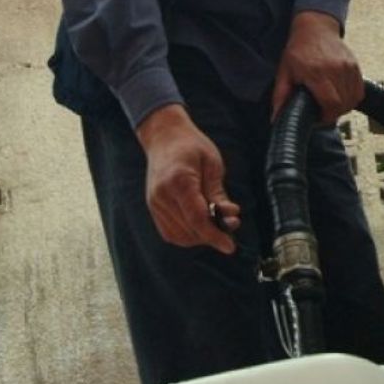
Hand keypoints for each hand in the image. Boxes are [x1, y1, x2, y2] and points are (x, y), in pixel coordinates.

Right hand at [135, 104, 240, 252]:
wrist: (164, 136)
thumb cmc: (192, 146)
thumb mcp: (213, 165)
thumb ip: (219, 194)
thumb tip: (231, 219)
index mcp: (179, 182)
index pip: (197, 219)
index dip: (215, 236)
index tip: (230, 247)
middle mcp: (162, 196)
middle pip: (189, 230)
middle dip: (212, 235)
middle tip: (230, 225)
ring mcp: (154, 203)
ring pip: (179, 236)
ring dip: (200, 237)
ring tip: (217, 223)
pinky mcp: (152, 208)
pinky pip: (170, 233)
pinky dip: (188, 234)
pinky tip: (201, 224)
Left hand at [271, 10, 362, 125]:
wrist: (315, 27)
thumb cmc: (299, 49)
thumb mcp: (284, 71)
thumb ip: (281, 95)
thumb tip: (276, 117)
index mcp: (316, 72)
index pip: (331, 103)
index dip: (326, 116)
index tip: (319, 117)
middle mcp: (335, 69)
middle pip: (343, 104)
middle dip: (334, 113)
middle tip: (323, 112)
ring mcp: (348, 67)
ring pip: (353, 99)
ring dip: (343, 107)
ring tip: (331, 104)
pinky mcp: (355, 66)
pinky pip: (359, 90)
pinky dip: (352, 98)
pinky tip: (341, 96)